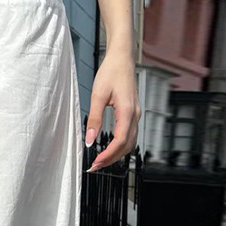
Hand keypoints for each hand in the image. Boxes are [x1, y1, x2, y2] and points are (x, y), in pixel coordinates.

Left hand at [85, 50, 141, 171]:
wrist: (122, 58)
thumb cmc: (110, 72)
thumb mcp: (98, 95)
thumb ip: (94, 120)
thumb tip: (89, 140)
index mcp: (127, 111)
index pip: (120, 141)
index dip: (108, 155)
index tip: (95, 163)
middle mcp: (135, 115)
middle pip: (127, 146)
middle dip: (111, 159)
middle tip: (95, 167)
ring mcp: (136, 115)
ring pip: (131, 143)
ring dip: (117, 154)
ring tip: (101, 161)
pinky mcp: (133, 113)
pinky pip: (130, 135)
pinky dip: (121, 146)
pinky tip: (110, 149)